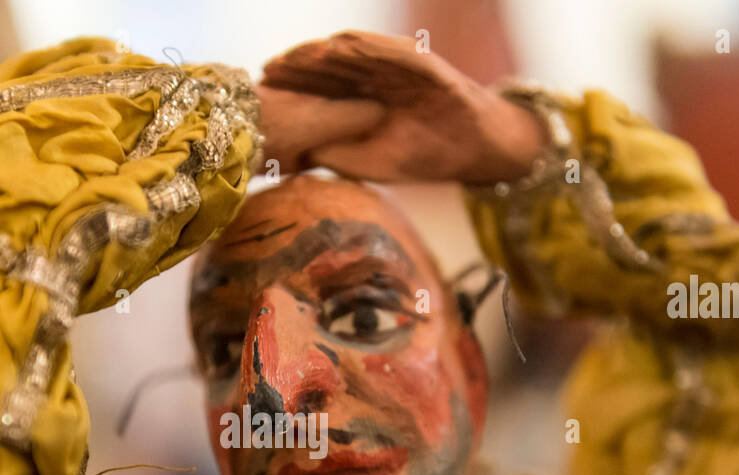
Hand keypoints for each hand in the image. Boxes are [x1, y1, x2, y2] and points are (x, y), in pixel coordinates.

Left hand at [258, 31, 545, 184]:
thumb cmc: (423, 156)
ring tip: (294, 57)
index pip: (321, 86)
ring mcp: (398, 67)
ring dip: (323, 52)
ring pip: (354, 53)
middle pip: (330, 65)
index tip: (265, 91)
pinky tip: (339, 48)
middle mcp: (376, 76)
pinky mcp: (422, 63)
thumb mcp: (372, 162)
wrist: (472, 151)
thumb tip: (299, 154)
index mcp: (362, 98)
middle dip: (298, 66)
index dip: (293, 86)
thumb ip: (338, 155)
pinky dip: (365, 47)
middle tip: (268, 70)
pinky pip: (389, 50)